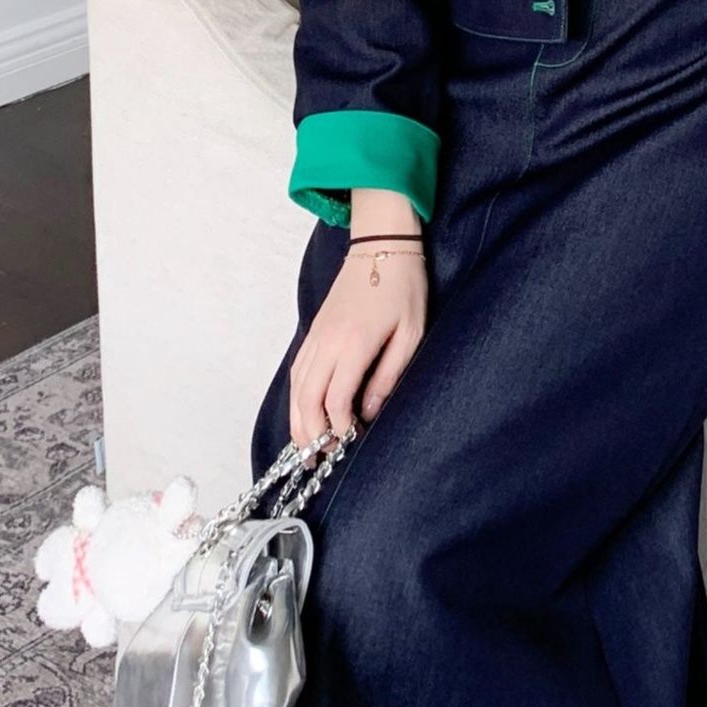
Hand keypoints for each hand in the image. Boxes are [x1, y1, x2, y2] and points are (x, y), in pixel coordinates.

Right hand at [289, 191, 427, 441]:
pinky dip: (295, 396)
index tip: (349, 444)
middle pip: (307, 399)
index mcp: (354, 343)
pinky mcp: (314, 329)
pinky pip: (297, 370)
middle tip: (316, 461)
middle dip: (309, 434)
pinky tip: (301, 412)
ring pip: (296, 387)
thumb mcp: (411, 333)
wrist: (381, 244)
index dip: (338, 428)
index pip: (336, 400)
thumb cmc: (404, 287)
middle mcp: (327, 342)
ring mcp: (316, 335)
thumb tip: (368, 413)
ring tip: (304, 447)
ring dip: (297, 419)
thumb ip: (389, 375)